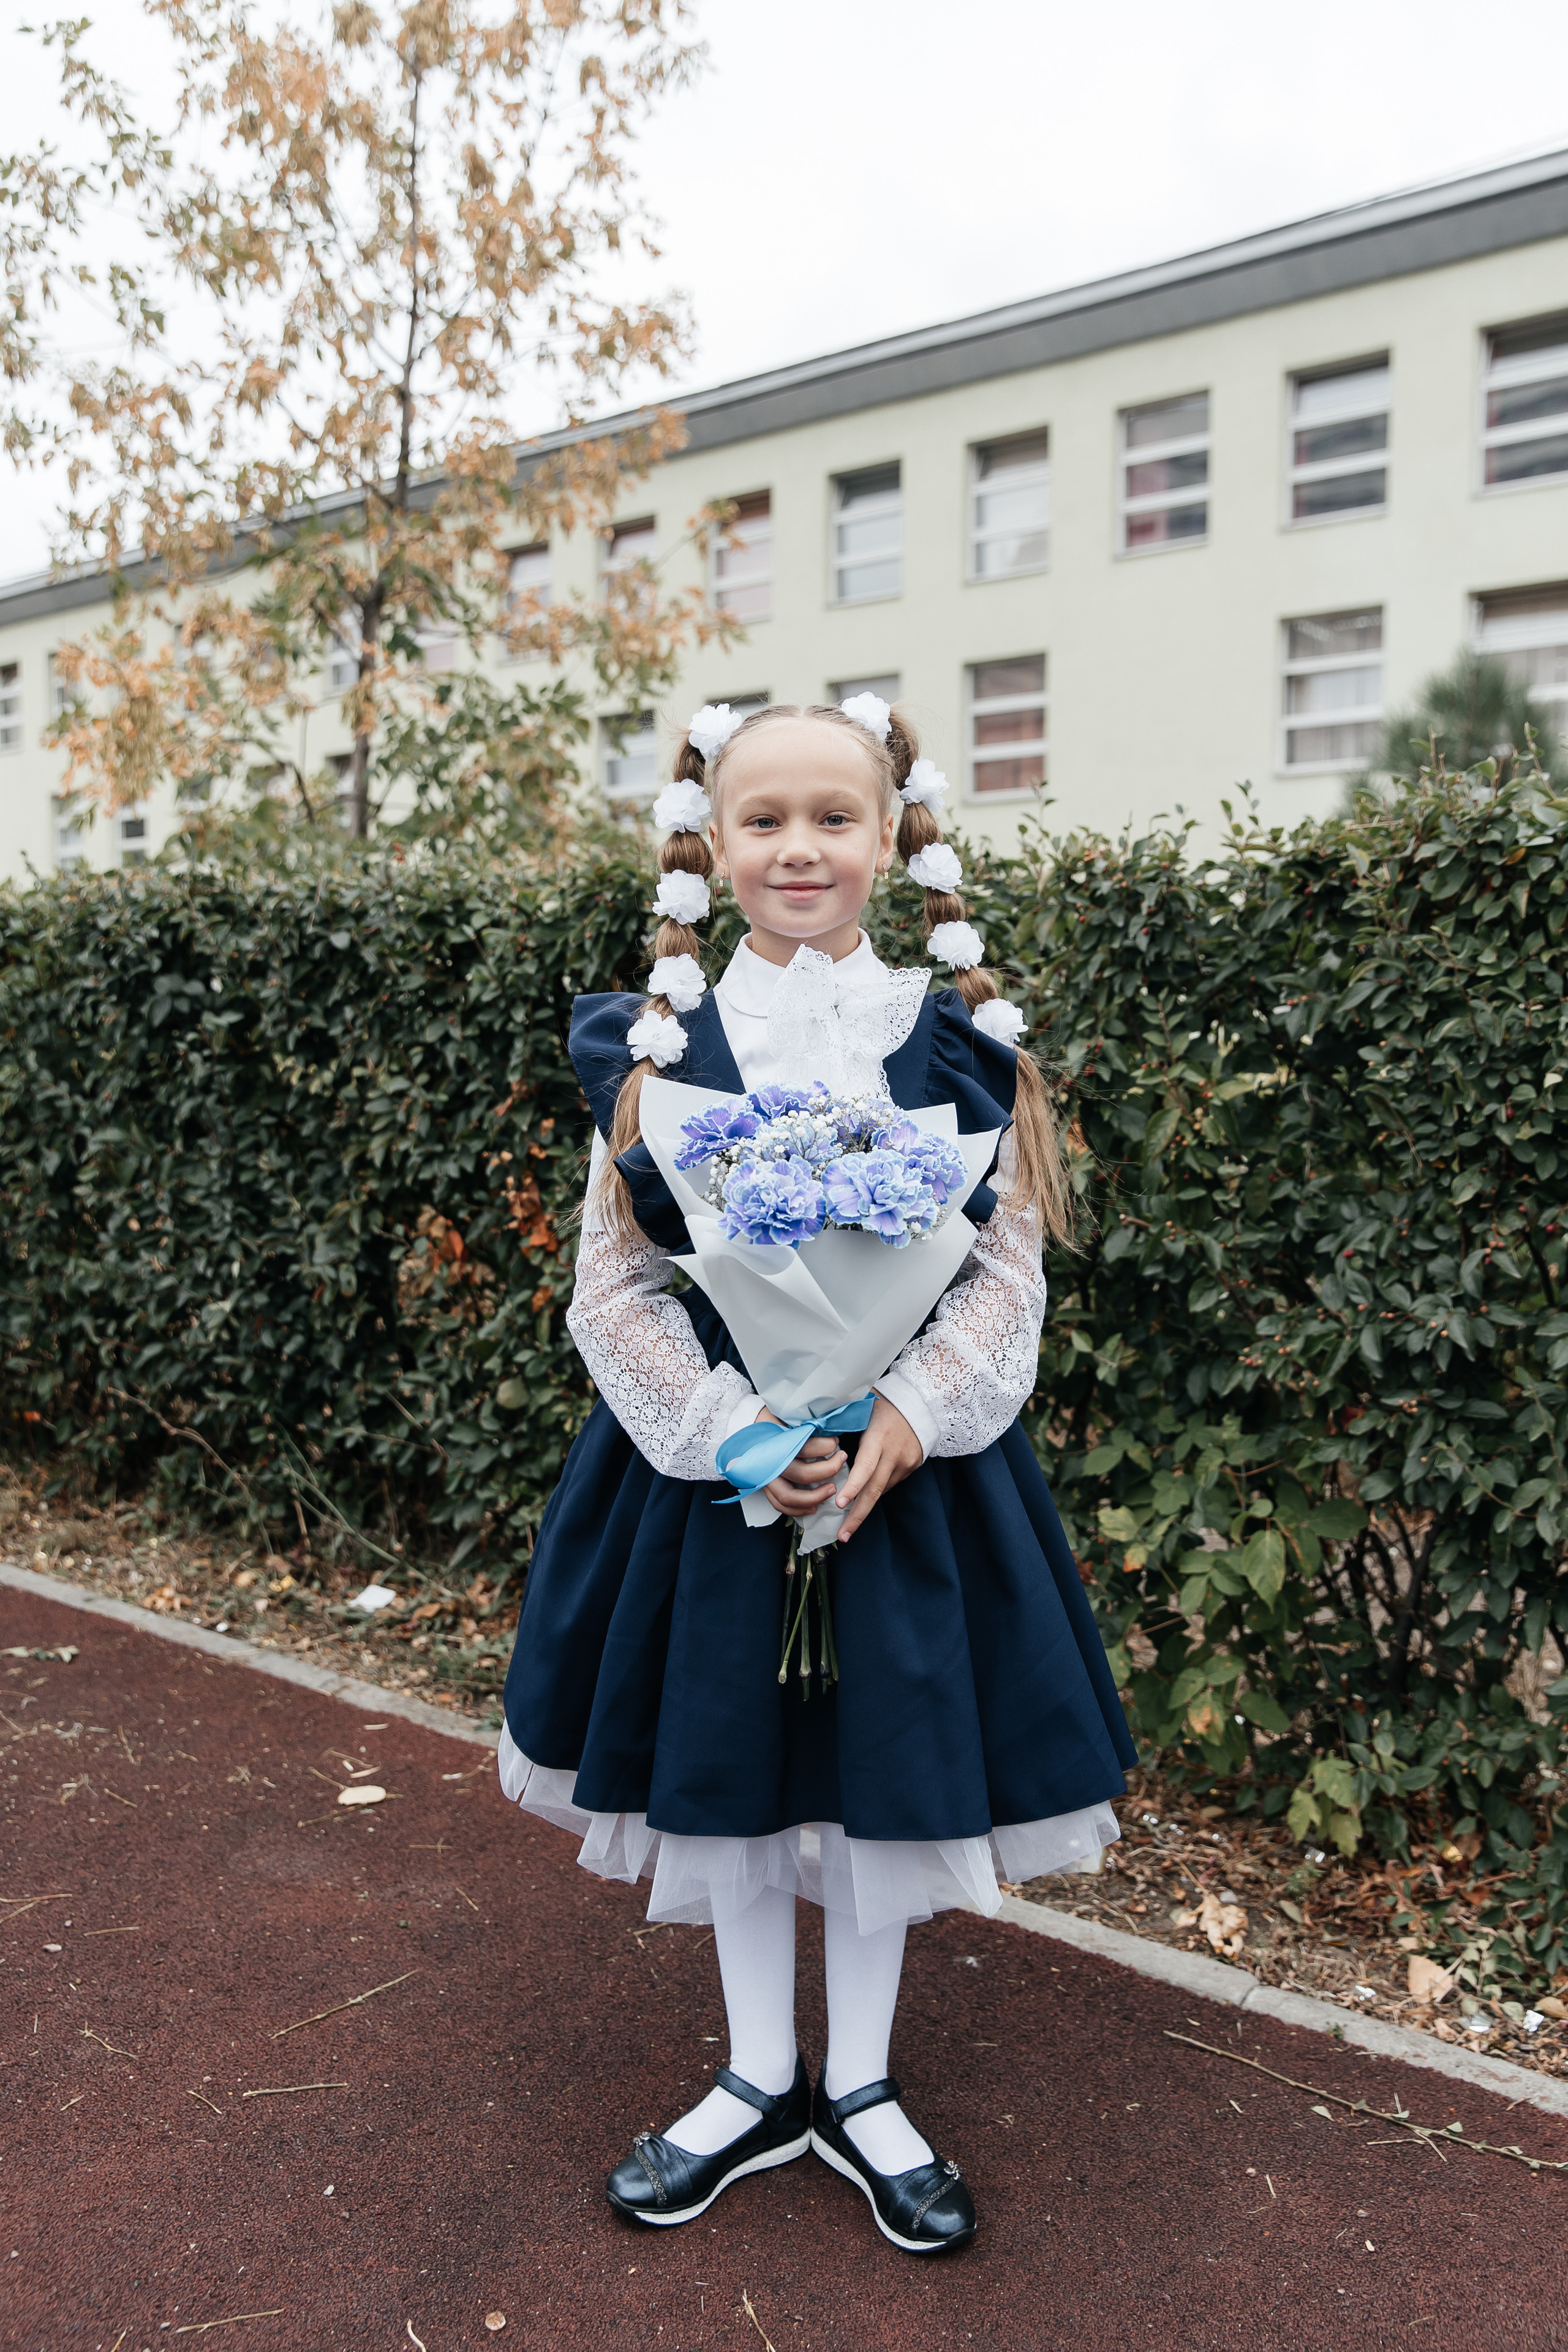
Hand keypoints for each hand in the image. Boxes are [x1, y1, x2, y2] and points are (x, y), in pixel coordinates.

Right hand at [755, 1409, 846, 1519]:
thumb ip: (803, 1425)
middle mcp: (770, 1463)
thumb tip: (828, 1427)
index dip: (824, 1446)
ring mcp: (766, 1478)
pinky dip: (797, 1509)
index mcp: (776, 1443)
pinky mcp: (765, 1487)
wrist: (744, 1429)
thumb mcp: (786, 1417)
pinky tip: (814, 1507)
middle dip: (827, 1470)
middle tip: (841, 1459)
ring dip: (815, 1496)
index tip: (835, 1442)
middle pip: (802, 1474)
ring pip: (790, 1496)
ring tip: (832, 1489)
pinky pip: (780, 1505)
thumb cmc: (768, 1422)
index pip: (805, 1447)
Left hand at [833, 1395, 921, 1542]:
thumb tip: (816, 1435)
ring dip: (863, 1504)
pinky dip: (875, 1488)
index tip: (840, 1504)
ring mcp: (906, 1462)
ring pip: (880, 1490)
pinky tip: (865, 1492)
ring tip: (848, 1523)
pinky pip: (889, 1483)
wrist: (922, 1401)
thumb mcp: (861, 1407)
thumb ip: (842, 1423)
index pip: (865, 1466)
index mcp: (878, 1437)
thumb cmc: (884, 1402)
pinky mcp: (912, 1467)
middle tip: (842, 1535)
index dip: (853, 1487)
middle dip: (857, 1515)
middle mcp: (894, 1453)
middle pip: (874, 1490)